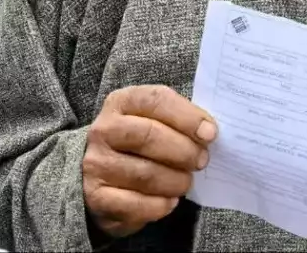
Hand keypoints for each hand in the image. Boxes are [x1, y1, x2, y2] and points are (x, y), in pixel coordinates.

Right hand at [83, 85, 216, 238]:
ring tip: (186, 182)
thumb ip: (181, 120)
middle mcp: (103, 131)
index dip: (187, 117)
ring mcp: (96, 165)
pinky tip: (169, 200)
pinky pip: (136, 204)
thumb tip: (209, 133)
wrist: (101, 176)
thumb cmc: (141, 144)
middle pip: (149, 136)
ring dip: (176, 181)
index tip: (210, 134)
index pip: (156, 100)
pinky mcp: (96, 197)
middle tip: (202, 161)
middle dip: (184, 151)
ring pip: (146, 174)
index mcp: (121, 102)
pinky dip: (161, 205)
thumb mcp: (157, 120)